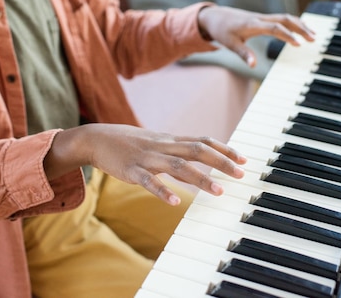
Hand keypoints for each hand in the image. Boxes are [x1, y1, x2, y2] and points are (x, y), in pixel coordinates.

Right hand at [45, 123, 246, 205]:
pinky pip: (149, 181)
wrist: (97, 138)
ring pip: (178, 166)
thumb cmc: (130, 143)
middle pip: (197, 151)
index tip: (243, 159)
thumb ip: (177, 152)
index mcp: (170, 140)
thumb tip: (200, 163)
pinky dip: (163, 191)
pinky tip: (175, 202)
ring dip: (200, 179)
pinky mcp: (131, 171)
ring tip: (218, 192)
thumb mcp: (157, 144)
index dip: (224, 149)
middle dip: (221, 162)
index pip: (203, 141)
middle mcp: (163, 146)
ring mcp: (147, 158)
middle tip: (240, 174)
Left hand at [197, 6, 315, 66]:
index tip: (299, 44)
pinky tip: (302, 30)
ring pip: (285, 17)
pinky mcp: (263, 18)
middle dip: (300, 28)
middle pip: (285, 19)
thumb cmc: (222, 30)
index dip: (287, 35)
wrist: (215, 16)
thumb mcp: (229, 44)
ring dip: (300, 25)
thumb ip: (243, 54)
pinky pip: (282, 19)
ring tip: (313, 35)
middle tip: (313, 39)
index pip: (274, 28)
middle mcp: (260, 18)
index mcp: (252, 24)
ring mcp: (263, 17)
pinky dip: (294, 23)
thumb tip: (253, 66)